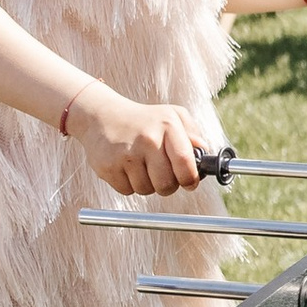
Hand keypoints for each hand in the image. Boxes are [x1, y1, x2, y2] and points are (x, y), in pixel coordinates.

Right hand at [68, 90, 210, 194]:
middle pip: (166, 184)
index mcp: (168, 125)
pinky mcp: (108, 166)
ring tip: (142, 166)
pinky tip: (126, 167)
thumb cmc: (144, 120)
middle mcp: (148, 139)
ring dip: (147, 185)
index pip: (185, 163)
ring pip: (146, 190)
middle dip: (168, 185)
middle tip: (163, 175)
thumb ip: (193, 133)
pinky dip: (129, 185)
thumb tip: (205, 153)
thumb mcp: (172, 116)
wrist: (102, 116)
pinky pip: (127, 191)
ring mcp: (127, 153)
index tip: (189, 182)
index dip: (190, 179)